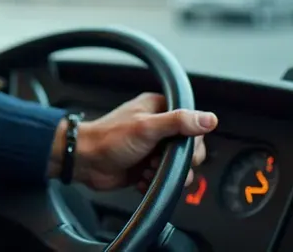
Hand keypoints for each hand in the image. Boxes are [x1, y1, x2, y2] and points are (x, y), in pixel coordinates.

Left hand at [49, 92, 216, 191]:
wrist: (84, 161)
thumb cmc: (107, 139)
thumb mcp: (147, 127)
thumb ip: (179, 122)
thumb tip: (209, 118)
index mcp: (159, 110)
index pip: (192, 126)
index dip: (191, 143)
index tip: (181, 150)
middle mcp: (158, 128)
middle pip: (188, 150)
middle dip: (177, 163)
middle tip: (160, 162)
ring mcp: (152, 149)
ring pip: (177, 167)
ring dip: (165, 174)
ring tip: (148, 171)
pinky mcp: (146, 167)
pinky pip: (163, 179)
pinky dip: (155, 183)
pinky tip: (142, 180)